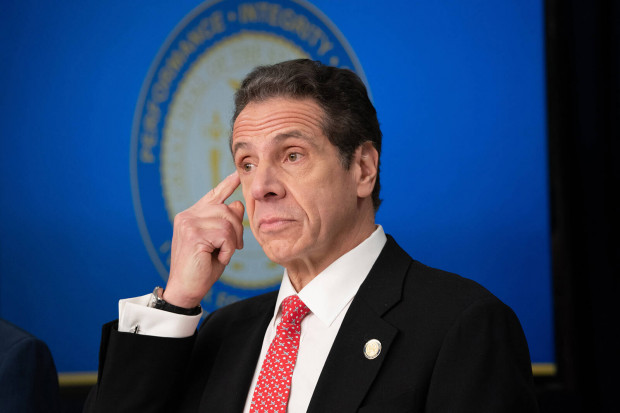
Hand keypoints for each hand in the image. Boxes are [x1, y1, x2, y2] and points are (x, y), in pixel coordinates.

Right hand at [163, 172, 243, 308]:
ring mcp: (189, 223)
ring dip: (232, 242)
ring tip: (223, 254)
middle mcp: (188, 215)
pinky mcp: (194, 234)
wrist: (186, 289)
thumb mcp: (219, 242)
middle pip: (228, 209)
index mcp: (192, 215)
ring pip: (228, 222)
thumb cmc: (202, 268)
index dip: (227, 185)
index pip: (213, 195)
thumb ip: (226, 223)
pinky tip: (218, 258)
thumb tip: (238, 204)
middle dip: (238, 229)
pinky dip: (228, 250)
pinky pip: (225, 235)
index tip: (238, 174)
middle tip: (234, 247)